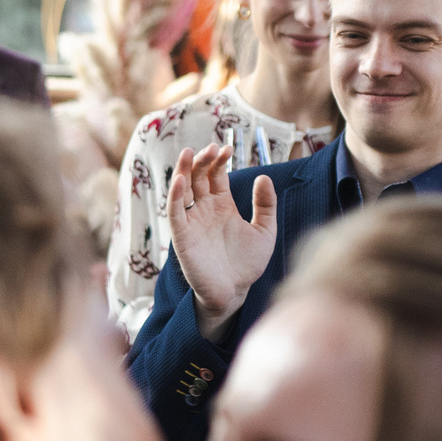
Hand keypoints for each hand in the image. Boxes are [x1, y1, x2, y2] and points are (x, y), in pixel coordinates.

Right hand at [166, 145, 278, 342]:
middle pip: (198, 176)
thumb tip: (264, 177)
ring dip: (184, 170)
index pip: (216, 175)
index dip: (219, 160)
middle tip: (212, 148)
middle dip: (203, 160)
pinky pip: (175, 212)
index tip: (227, 148)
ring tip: (191, 153)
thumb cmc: (248, 264)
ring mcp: (192, 221)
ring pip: (183, 189)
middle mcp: (204, 209)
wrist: (234, 292)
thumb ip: (266, 205)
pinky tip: (181, 180)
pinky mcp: (182, 236)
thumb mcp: (265, 231)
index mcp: (222, 205)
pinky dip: (175, 195)